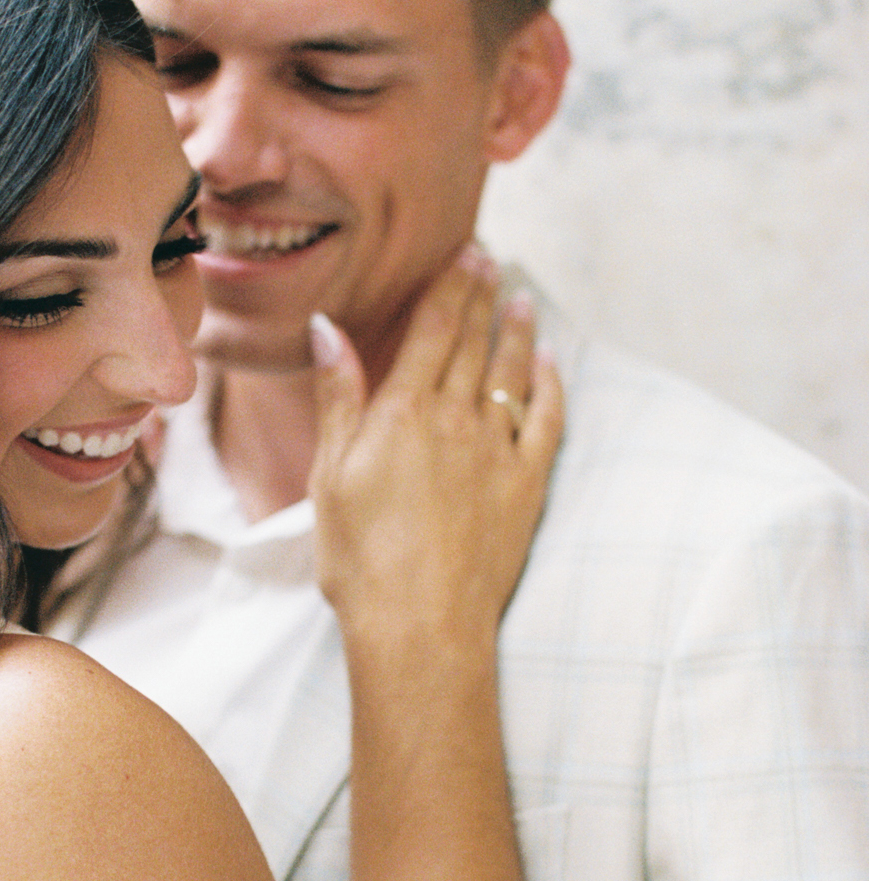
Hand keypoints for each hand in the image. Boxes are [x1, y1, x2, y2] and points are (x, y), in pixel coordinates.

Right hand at [310, 247, 563, 657]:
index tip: (466, 254)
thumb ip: (338, 397)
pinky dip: (551, 385)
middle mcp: (456, 420)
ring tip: (522, 300)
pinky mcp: (527, 486)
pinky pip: (547, 420)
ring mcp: (498, 452)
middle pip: (474, 342)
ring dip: (517, 331)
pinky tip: (551, 364)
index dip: (451, 286)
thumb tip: (328, 330)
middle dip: (484, 296)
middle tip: (493, 261)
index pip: (434, 329)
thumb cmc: (360, 560)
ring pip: (512, 372)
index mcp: (403, 412)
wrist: (420, 625)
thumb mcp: (330, 475)